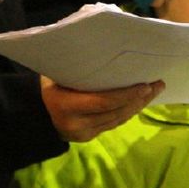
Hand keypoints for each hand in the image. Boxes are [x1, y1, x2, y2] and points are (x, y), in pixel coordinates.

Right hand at [40, 76, 163, 142]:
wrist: (32, 114)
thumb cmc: (46, 87)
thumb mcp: (56, 75)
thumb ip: (78, 69)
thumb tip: (104, 49)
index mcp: (66, 105)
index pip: (103, 102)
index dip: (126, 94)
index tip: (145, 84)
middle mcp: (77, 123)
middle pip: (115, 112)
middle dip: (138, 99)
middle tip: (156, 84)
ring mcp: (84, 133)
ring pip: (117, 120)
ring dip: (137, 106)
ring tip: (152, 92)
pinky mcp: (89, 138)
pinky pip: (112, 124)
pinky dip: (126, 112)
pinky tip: (137, 103)